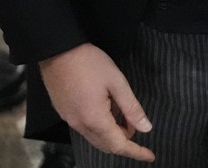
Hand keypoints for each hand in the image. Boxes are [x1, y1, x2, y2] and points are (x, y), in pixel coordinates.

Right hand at [39, 43, 154, 162]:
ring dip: (112, 131)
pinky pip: (86, 127)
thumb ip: (132, 108)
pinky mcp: (65, 112)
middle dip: (125, 139)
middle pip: (106, 144)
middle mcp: (80, 125)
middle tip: (136, 122)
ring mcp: (70, 120)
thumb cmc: (89, 63)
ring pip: (95, 137)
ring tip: (123, 111)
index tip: (150, 156)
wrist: (57, 51)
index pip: (119, 145)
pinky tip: (107, 106)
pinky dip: (100, 124)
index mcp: (95, 119)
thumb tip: (145, 128)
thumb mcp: (117, 82)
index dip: (136, 152)